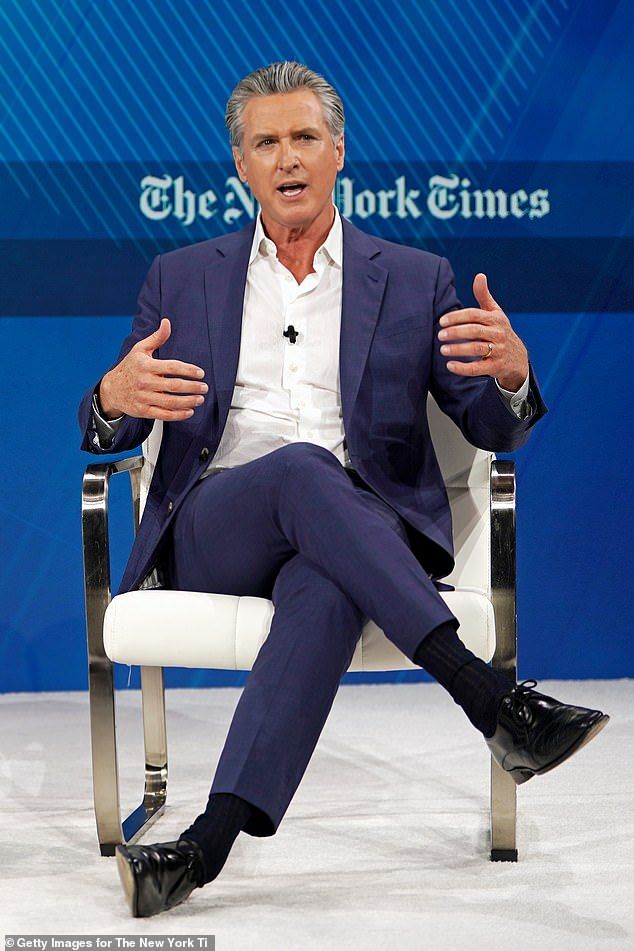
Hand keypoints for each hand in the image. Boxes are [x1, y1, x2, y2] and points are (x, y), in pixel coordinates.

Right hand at [98, 318, 206, 420]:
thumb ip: (157, 337)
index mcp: (145, 366)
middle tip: (204, 387)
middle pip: (173, 385)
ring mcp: (143, 397)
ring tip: (200, 399)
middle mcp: (144, 382)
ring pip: (170, 401)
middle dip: (192, 387)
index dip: (188, 370)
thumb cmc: (129, 368)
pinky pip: (163, 414)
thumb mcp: (140, 349)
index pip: (171, 367)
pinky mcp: (143, 410)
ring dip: (188, 401)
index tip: (200, 373)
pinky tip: (189, 411)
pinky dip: (178, 415)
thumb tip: (167, 322)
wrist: (111, 389)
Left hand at [438, 273, 528, 391]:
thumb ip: (484, 296)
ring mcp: (498, 351)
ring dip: (458, 350)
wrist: (517, 358)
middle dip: (456, 332)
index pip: (474, 315)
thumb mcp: (495, 313)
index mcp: (495, 319)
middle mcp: (498, 334)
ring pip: (476, 349)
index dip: (457, 317)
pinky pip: (478, 368)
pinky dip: (463, 368)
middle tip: (440, 335)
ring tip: (442, 349)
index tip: (442, 321)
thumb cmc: (500, 331)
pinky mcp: (495, 367)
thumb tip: (479, 275)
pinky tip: (450, 365)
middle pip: (474, 331)